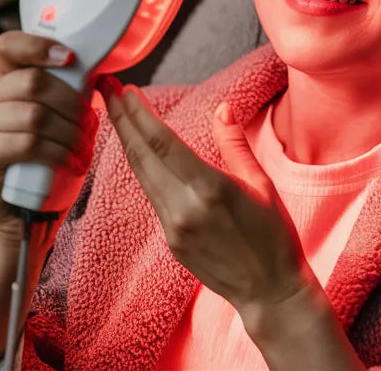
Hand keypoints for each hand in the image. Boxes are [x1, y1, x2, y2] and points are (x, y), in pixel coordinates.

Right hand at [0, 31, 97, 244]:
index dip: (39, 46)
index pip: (9, 46)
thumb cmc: (52, 164)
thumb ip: (73, 95)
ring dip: (68, 132)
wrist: (31, 215)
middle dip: (70, 103)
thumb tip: (98, 75)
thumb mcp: (68, 122)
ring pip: (33, 114)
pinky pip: (25, 142)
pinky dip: (56, 152)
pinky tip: (70, 162)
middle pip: (31, 81)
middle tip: (88, 125)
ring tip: (82, 149)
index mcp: (7, 83)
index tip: (71, 60)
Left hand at [97, 76, 313, 313]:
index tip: (126, 89)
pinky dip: (142, 169)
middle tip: (107, 89)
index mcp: (210, 188)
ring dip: (127, 142)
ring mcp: (173, 227)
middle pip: (141, 155)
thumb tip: (221, 109)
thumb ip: (235, 144)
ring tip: (116, 114)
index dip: (139, 113)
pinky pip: (152, 196)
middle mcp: (184, 207)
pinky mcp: (171, 241)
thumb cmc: (274, 236)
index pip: (162, 141)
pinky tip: (139, 152)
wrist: (269, 291)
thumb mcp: (262, 184)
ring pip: (141, 176)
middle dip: (122, 119)